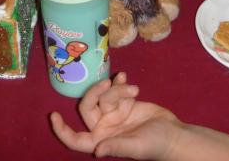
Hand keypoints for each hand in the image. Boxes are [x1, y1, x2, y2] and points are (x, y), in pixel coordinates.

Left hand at [50, 73, 181, 158]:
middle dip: (96, 93)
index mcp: (101, 141)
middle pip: (87, 107)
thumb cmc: (155, 145)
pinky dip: (120, 82)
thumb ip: (115, 146)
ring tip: (134, 90)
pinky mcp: (125, 103)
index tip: (53, 115)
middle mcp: (104, 127)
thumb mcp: (136, 146)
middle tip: (109, 83)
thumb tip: (96, 151)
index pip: (76, 139)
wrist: (174, 134)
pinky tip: (125, 77)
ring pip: (105, 95)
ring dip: (117, 89)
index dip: (62, 130)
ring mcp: (114, 114)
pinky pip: (116, 88)